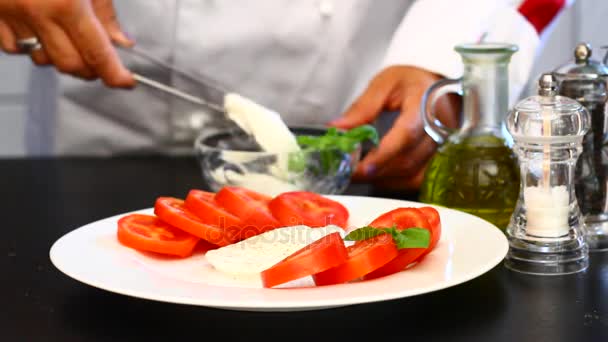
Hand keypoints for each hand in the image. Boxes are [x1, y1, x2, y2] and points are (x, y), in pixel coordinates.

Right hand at [0, 0, 133, 86]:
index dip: (115, 74)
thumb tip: (120, 42)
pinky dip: (31, 47)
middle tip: (104, 63)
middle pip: (70, 65)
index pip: (98, 54)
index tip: (126, 81)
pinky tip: (41, 31)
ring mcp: (9, 14)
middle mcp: (36, 12)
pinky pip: (13, 47)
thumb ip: (104, 11)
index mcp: (67, 2)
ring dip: (61, 58)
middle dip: (91, 70)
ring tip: (70, 40)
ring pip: (40, 60)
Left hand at [329, 66, 459, 190]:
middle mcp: (439, 128)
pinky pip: (417, 179)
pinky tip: (379, 174)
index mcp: (425, 103)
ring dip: (383, 178)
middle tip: (348, 170)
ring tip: (359, 172)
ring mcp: (443, 146)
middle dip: (375, 170)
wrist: (437, 86)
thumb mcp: (384, 84)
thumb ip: (362, 107)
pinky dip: (395, 181)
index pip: (407, 134)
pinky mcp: (440, 159)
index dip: (384, 154)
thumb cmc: (411, 82)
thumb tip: (337, 128)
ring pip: (412, 174)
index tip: (361, 166)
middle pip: (408, 160)